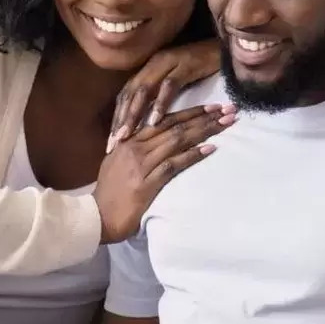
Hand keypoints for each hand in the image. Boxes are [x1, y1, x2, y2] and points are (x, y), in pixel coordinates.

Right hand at [93, 104, 234, 243]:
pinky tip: (210, 149)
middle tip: (228, 109)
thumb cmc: (108, 194)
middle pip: (175, 126)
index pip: (163, 120)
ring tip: (226, 123)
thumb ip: (132, 150)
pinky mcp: (146, 183)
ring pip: (177, 140)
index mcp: (129, 141)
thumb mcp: (116, 164)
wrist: (97, 217)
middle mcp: (135, 148)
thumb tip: (149, 142)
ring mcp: (141, 165)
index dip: (189, 111)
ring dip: (204, 130)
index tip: (212, 106)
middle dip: (204, 116)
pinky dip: (192, 155)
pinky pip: (173, 165)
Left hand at [109, 40, 219, 152]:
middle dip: (120, 119)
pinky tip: (155, 121)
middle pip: (129, 94)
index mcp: (147, 69)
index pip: (125, 96)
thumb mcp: (172, 81)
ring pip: (144, 90)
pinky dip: (160, 104)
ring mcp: (167, 63)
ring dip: (134, 114)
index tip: (110, 141)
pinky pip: (169, 86)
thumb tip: (142, 121)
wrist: (223, 47)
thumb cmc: (197, 68)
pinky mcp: (185, 66)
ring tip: (127, 135)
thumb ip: (156, 95)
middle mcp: (152, 65)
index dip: (116, 117)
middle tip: (113, 142)